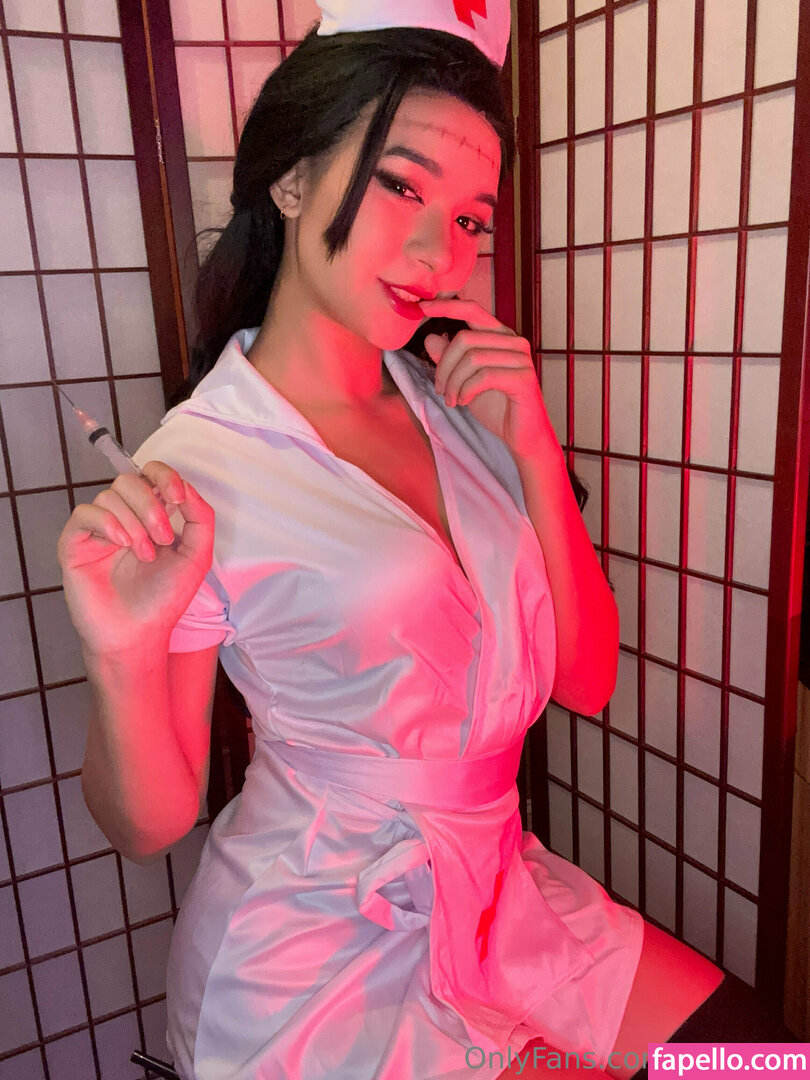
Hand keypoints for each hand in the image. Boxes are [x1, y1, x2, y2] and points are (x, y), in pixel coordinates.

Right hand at [57, 462, 215, 656]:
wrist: (137, 634)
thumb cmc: (164, 599)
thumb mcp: (197, 556)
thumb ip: (200, 518)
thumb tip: (186, 488)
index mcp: (151, 516)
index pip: (151, 475)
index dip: (165, 476)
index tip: (177, 498)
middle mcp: (123, 517)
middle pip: (129, 481)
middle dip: (151, 506)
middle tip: (163, 539)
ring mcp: (98, 530)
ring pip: (109, 496)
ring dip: (134, 523)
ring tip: (144, 555)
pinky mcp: (74, 544)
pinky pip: (84, 514)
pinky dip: (107, 523)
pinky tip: (121, 543)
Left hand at [420, 297, 550, 457]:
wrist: (522, 436)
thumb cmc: (497, 407)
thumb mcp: (464, 381)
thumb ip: (450, 359)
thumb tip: (430, 338)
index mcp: (500, 336)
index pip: (472, 310)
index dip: (446, 306)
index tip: (422, 307)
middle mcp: (513, 341)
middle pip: (465, 339)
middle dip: (444, 366)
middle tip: (439, 389)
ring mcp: (521, 358)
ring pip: (472, 358)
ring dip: (453, 383)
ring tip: (451, 400)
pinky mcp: (523, 378)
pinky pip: (484, 376)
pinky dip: (467, 391)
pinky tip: (464, 402)